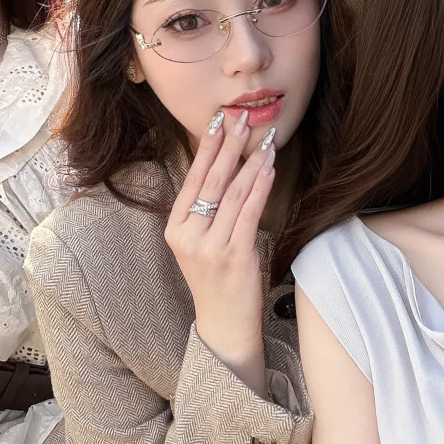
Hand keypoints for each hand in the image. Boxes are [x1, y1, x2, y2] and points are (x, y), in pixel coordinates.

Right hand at [166, 111, 275, 379]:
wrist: (223, 326)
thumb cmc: (216, 280)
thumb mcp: (200, 243)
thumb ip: (207, 210)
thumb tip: (228, 164)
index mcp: (176, 228)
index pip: (193, 179)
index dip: (208, 147)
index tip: (220, 120)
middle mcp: (188, 235)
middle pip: (211, 181)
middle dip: (229, 146)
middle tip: (243, 118)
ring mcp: (209, 247)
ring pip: (232, 194)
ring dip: (250, 163)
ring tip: (264, 140)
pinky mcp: (233, 256)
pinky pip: (248, 213)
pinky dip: (259, 188)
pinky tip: (268, 169)